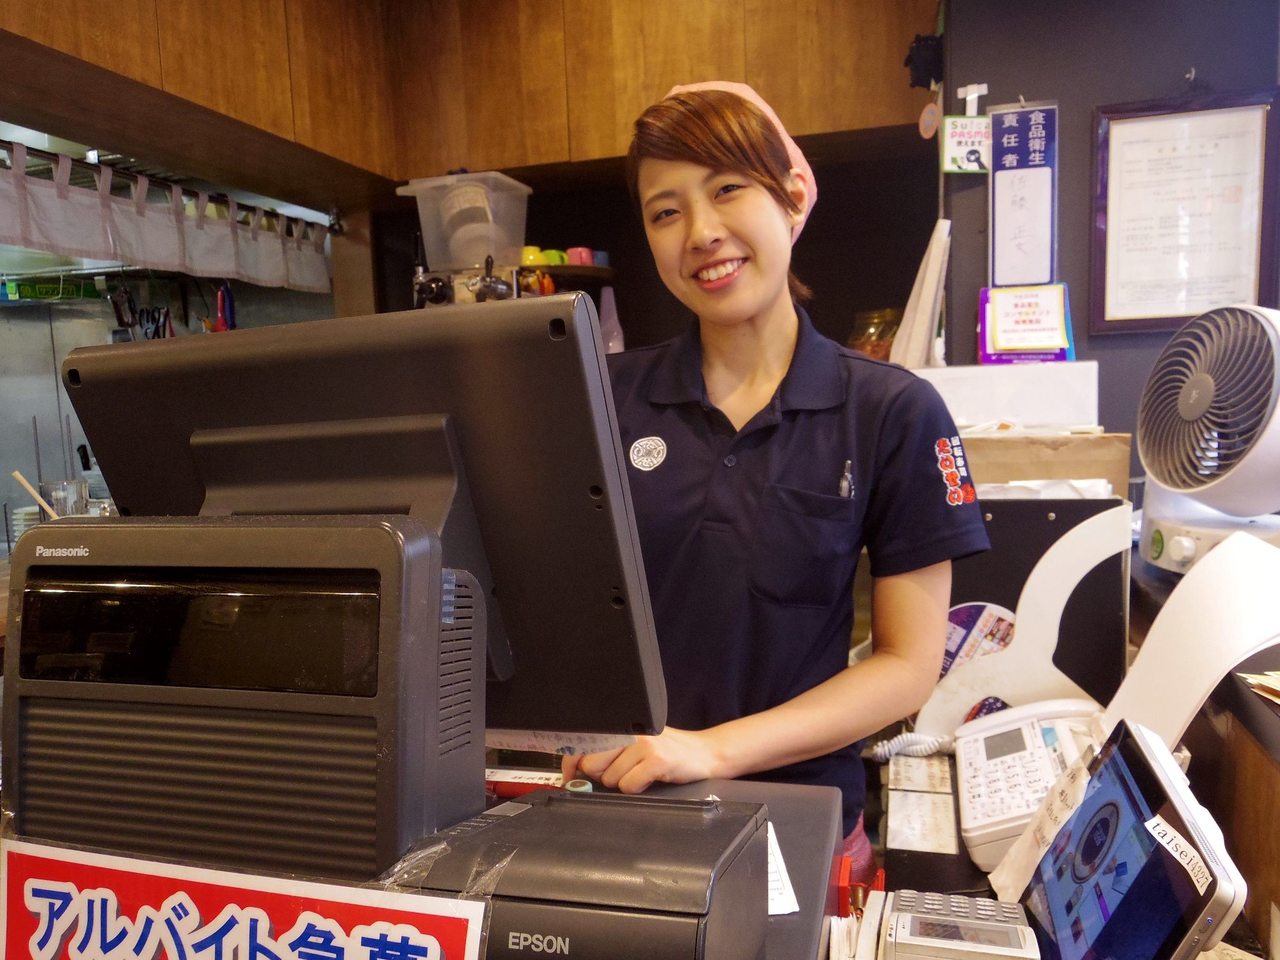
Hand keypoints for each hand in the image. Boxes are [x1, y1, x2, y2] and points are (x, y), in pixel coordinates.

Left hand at [560, 727, 719, 793]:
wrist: (705, 753)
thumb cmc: (667, 752)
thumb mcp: (636, 744)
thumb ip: (609, 750)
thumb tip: (576, 768)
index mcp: (622, 725)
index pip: (583, 741)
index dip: (570, 762)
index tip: (569, 777)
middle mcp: (630, 731)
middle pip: (592, 763)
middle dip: (602, 776)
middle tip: (622, 773)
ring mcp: (644, 744)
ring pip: (610, 778)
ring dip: (622, 783)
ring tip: (641, 774)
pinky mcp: (657, 760)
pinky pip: (629, 786)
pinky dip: (637, 789)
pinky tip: (650, 779)